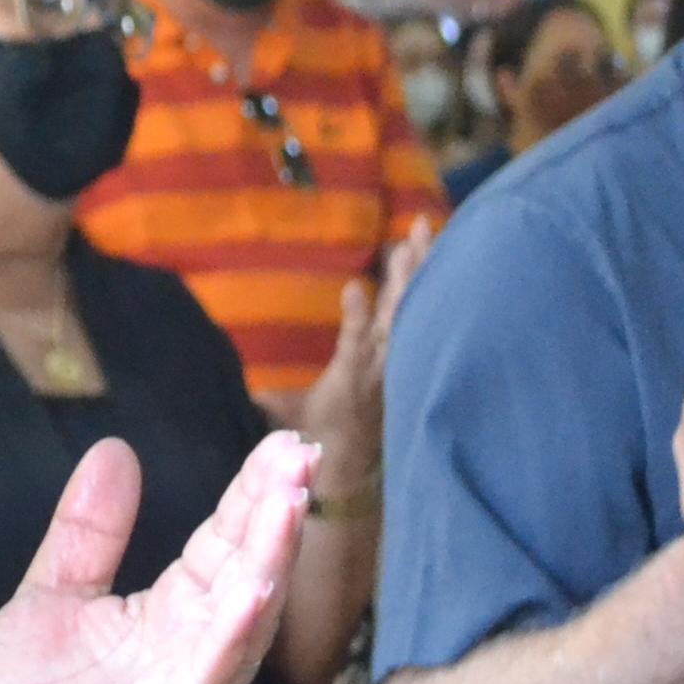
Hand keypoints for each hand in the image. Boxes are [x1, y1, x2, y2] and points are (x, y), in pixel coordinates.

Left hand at [0, 434, 311, 683]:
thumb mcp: (57, 592)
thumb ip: (90, 529)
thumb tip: (116, 449)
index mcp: (170, 618)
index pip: (224, 545)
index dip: (253, 495)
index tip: (284, 442)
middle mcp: (191, 654)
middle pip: (247, 573)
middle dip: (275, 514)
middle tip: (303, 453)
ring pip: (241, 619)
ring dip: (268, 559)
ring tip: (290, 500)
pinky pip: (205, 676)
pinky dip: (232, 632)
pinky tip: (253, 587)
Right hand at [297, 219, 427, 482]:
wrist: (357, 454)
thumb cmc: (318, 426)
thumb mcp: (291, 414)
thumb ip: (271, 400)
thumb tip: (244, 392)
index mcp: (350, 374)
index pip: (355, 342)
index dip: (357, 316)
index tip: (355, 287)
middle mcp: (381, 361)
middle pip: (396, 314)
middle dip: (403, 277)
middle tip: (406, 240)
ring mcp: (400, 354)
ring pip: (415, 305)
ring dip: (421, 267)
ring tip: (425, 230)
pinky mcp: (412, 351)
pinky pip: (426, 309)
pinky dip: (432, 281)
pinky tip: (438, 251)